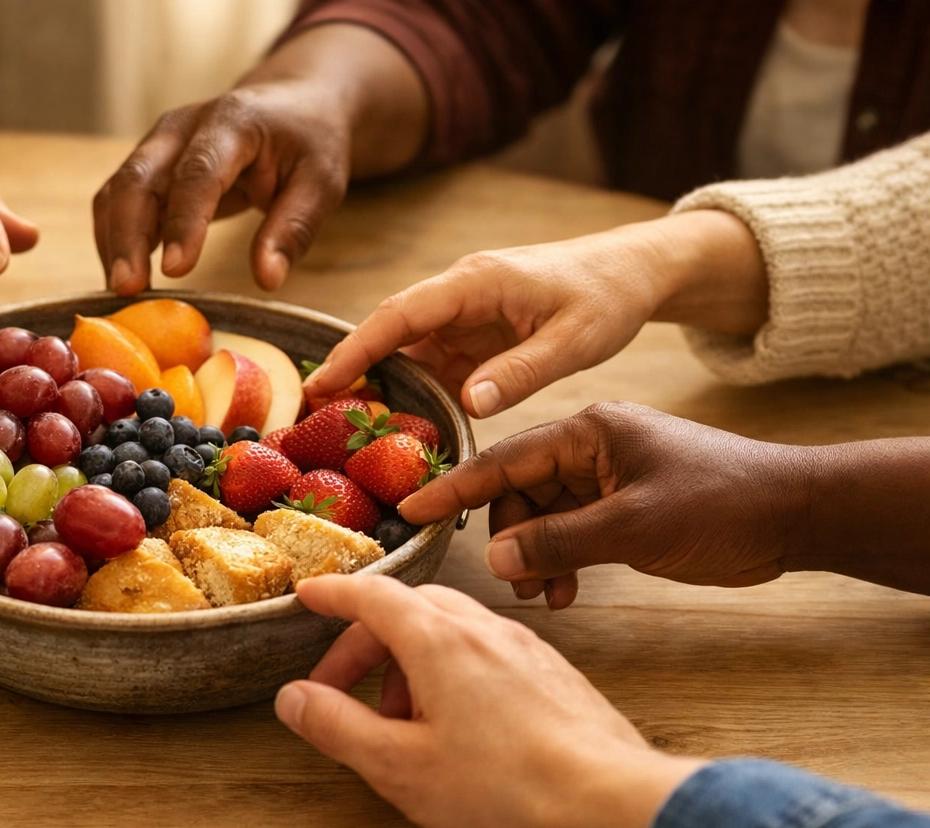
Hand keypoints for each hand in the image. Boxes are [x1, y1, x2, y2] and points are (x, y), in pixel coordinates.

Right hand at [92, 24, 424, 294]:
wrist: (292, 103)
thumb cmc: (308, 142)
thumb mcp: (321, 181)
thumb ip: (293, 228)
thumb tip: (266, 279)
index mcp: (232, 121)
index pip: (198, 173)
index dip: (184, 222)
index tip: (175, 271)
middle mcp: (182, 127)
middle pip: (138, 179)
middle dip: (126, 236)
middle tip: (126, 289)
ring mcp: (158, 144)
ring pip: (118, 191)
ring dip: (114, 243)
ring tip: (120, 292)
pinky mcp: (148, 165)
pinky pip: (118, 202)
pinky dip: (114, 239)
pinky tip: (125, 276)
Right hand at [276, 574, 705, 827]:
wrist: (606, 797)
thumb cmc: (503, 784)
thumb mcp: (397, 765)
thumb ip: (337, 726)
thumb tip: (292, 698)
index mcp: (436, 639)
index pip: (372, 596)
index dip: (333, 595)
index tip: (308, 596)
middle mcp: (481, 627)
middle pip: (409, 610)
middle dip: (367, 643)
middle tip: (341, 691)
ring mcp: (522, 645)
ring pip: (450, 629)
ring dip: (410, 662)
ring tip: (401, 722)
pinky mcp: (551, 671)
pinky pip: (487, 650)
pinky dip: (453, 671)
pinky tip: (458, 726)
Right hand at [305, 212, 769, 417]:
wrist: (633, 272)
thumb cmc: (607, 296)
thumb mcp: (573, 340)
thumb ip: (520, 372)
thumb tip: (466, 403)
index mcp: (474, 282)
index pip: (399, 315)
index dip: (356, 350)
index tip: (322, 384)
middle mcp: (457, 294)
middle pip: (388, 333)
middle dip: (351, 372)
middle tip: (314, 420)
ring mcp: (461, 315)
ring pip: (405, 353)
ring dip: (381, 389)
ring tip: (348, 435)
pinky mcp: (471, 336)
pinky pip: (431, 366)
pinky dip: (413, 394)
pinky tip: (400, 430)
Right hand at [402, 403, 810, 607]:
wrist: (796, 515)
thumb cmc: (724, 505)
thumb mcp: (634, 527)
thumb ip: (559, 542)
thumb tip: (497, 561)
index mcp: (589, 431)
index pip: (503, 458)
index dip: (455, 488)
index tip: (410, 508)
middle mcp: (591, 447)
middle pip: (517, 490)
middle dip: (508, 537)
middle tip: (512, 581)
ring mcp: (606, 476)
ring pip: (542, 516)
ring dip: (536, 556)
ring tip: (544, 595)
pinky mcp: (622, 504)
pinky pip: (570, 531)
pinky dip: (561, 560)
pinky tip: (566, 591)